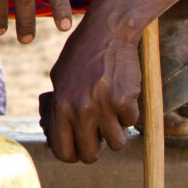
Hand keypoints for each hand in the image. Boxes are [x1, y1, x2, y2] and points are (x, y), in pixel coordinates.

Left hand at [47, 5, 140, 162]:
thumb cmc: (80, 55)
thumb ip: (57, 107)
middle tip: (99, 135)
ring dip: (117, 132)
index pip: (63, 152)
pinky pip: (131, 122)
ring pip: (116, 144)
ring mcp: (103, 106)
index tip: (79, 147)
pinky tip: (122, 93)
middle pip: (90, 156)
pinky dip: (129, 113)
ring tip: (112, 113)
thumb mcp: (58, 79)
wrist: (106, 31)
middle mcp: (80, 110)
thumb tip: (57, 134)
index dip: (73, 154)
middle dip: (96, 149)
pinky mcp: (125, 100)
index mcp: (60, 107)